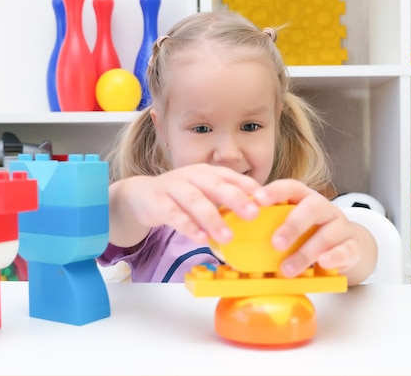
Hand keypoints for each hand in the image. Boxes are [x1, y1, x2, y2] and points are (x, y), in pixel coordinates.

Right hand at [122, 164, 261, 243]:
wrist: (142, 195)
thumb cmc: (181, 197)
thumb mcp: (205, 194)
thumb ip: (226, 202)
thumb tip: (258, 214)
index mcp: (207, 172)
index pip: (232, 177)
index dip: (249, 187)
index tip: (268, 200)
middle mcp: (192, 176)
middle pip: (216, 185)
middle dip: (236, 199)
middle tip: (253, 215)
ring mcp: (174, 187)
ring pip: (195, 201)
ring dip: (213, 219)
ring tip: (228, 237)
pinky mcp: (158, 203)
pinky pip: (175, 215)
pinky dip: (189, 227)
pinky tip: (201, 238)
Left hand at [252, 179, 372, 279]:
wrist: (346, 244)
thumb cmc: (310, 233)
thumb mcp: (291, 224)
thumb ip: (269, 225)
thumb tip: (231, 234)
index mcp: (304, 198)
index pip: (290, 188)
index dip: (275, 191)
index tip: (258, 200)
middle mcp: (323, 208)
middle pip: (311, 209)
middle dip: (292, 226)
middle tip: (275, 243)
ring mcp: (339, 225)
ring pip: (326, 234)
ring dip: (305, 252)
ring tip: (287, 269)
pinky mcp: (352, 245)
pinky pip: (345, 249)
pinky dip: (334, 256)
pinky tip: (323, 263)